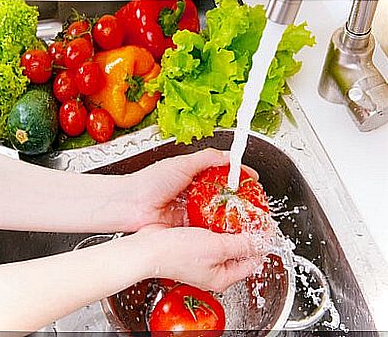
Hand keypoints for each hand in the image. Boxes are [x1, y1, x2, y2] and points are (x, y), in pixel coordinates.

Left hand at [127, 148, 258, 228]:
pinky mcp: (187, 230)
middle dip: (239, 201)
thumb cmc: (150, 182)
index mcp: (193, 178)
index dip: (238, 178)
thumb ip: (207, 158)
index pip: (222, 176)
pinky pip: (207, 230)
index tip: (254, 180)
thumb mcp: (182, 164)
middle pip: (223, 198)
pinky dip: (218, 231)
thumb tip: (230, 156)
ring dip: (231, 218)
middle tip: (256, 204)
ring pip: (217, 216)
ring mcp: (191, 213)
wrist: (131, 206)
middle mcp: (193, 196)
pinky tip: (231, 231)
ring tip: (249, 219)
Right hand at [130, 224, 264, 292]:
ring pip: (225, 241)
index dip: (261, 243)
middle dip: (246, 233)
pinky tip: (215, 212)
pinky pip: (210, 235)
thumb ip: (241, 244)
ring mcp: (203, 259)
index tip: (265, 226)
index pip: (253, 261)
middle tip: (251, 215)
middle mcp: (214, 270)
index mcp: (223, 277)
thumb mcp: (217, 248)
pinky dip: (215, 224)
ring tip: (236, 211)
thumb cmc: (176, 253)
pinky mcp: (192, 247)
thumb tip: (261, 241)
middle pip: (240, 251)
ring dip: (230, 226)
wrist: (148, 248)